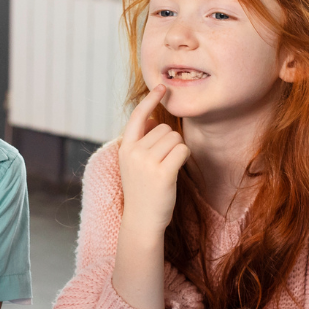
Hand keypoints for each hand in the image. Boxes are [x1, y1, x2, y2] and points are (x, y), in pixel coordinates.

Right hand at [115, 84, 184, 234]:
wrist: (142, 220)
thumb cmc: (142, 191)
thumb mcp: (133, 164)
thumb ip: (141, 141)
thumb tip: (152, 119)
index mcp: (125, 148)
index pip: (137, 116)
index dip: (150, 100)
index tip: (162, 87)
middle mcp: (134, 152)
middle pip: (164, 129)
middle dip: (169, 142)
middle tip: (161, 163)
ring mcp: (147, 163)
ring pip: (175, 139)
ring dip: (177, 151)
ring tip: (166, 169)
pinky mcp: (163, 173)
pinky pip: (182, 150)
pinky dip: (183, 157)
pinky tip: (175, 171)